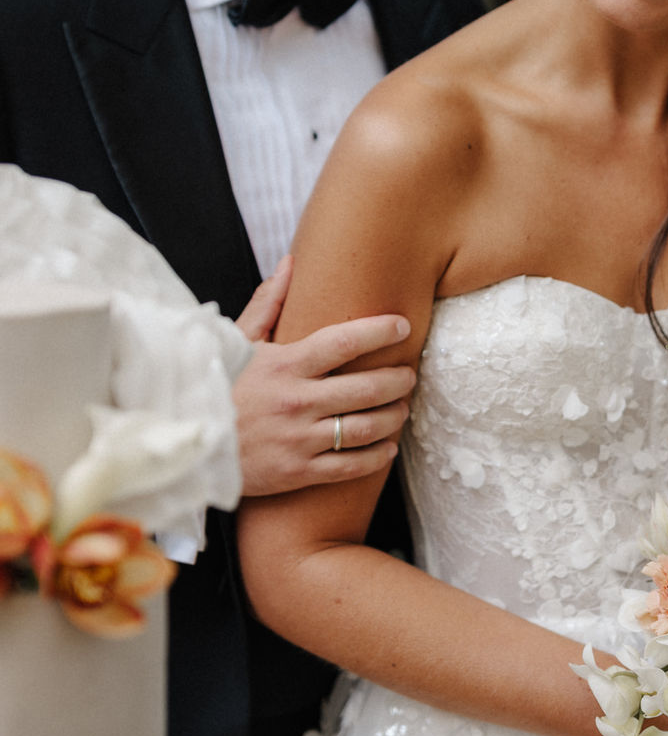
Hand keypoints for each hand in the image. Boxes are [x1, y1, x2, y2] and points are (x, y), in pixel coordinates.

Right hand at [234, 258, 415, 495]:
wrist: (189, 447)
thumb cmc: (216, 388)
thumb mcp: (235, 343)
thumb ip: (267, 304)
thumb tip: (291, 263)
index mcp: (284, 365)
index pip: (344, 342)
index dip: (380, 331)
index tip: (403, 326)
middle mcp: (296, 401)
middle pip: (366, 387)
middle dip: (398, 380)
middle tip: (409, 374)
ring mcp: (298, 439)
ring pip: (365, 427)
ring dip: (394, 417)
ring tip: (403, 408)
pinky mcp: (297, 472)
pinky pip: (350, 465)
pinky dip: (377, 456)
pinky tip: (387, 447)